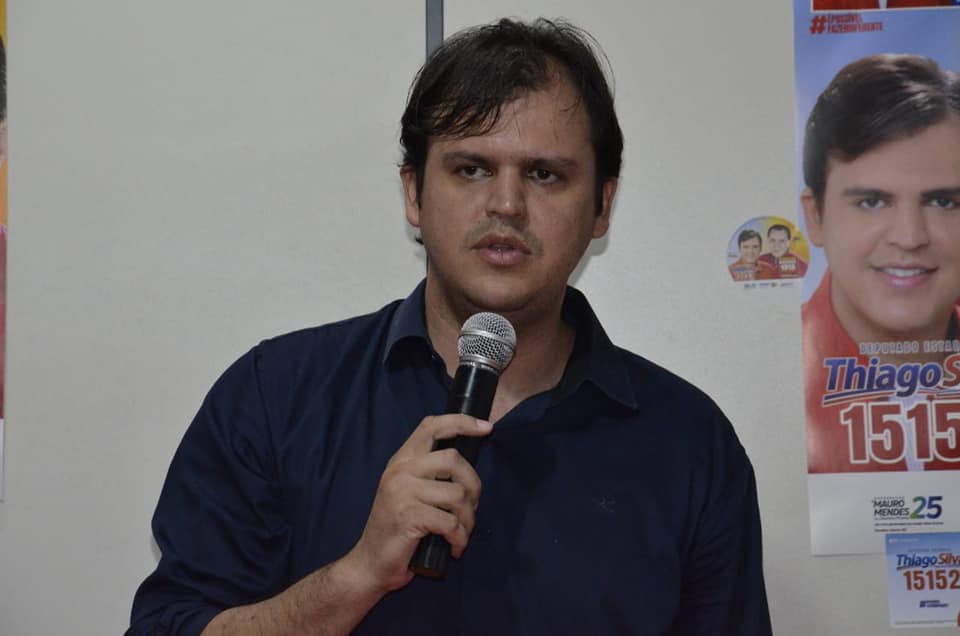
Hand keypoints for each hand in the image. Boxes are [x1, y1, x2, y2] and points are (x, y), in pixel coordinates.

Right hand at [344, 414, 491, 592]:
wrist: (370, 563)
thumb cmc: (396, 529)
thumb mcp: (407, 492)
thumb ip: (428, 474)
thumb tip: (466, 466)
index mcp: (401, 461)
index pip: (431, 427)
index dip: (461, 422)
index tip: (486, 427)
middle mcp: (400, 471)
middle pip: (453, 459)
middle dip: (474, 485)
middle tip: (472, 507)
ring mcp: (403, 493)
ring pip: (457, 494)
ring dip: (469, 518)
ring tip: (462, 532)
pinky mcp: (409, 517)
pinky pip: (451, 523)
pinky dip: (460, 538)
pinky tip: (456, 546)